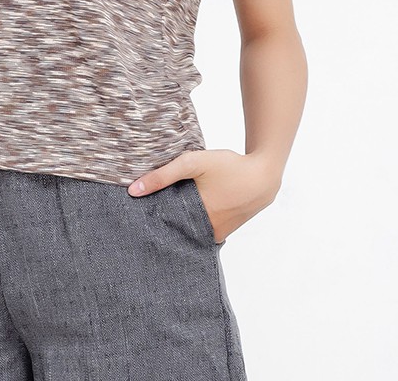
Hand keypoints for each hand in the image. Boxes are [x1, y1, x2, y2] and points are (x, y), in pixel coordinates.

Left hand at [126, 149, 280, 243]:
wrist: (263, 175)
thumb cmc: (229, 167)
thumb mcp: (193, 163)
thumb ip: (163, 175)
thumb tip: (134, 191)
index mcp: (196, 221)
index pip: (164, 228)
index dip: (151, 220)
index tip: (138, 214)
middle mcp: (207, 234)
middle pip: (176, 231)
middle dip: (164, 222)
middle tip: (149, 211)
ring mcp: (218, 234)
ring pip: (190, 231)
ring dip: (180, 221)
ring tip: (168, 208)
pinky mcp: (225, 231)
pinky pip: (202, 230)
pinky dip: (194, 221)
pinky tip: (190, 207)